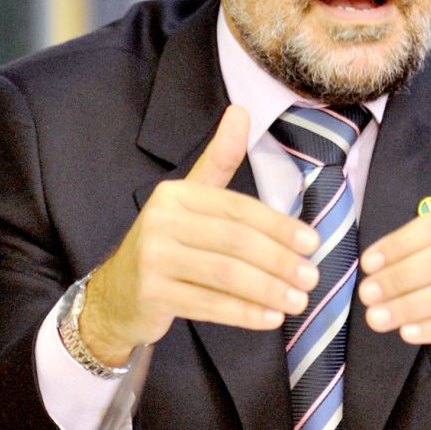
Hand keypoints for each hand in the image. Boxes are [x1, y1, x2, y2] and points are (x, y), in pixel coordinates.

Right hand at [79, 105, 319, 365]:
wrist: (118, 292)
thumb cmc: (168, 243)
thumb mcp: (191, 198)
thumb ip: (220, 159)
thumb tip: (242, 110)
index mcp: (176, 194)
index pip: (238, 209)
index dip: (279, 226)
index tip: (312, 243)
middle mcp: (160, 222)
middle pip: (235, 242)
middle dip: (279, 261)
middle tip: (311, 277)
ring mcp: (153, 259)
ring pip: (225, 275)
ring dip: (268, 290)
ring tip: (298, 301)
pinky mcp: (152, 294)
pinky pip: (208, 305)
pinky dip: (244, 314)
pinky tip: (270, 319)